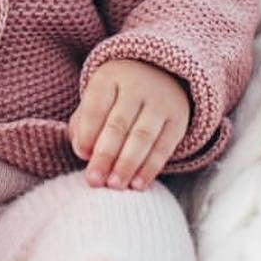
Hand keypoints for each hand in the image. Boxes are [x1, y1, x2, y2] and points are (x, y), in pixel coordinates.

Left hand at [69, 60, 190, 190]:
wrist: (159, 76)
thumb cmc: (115, 97)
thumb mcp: (96, 100)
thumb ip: (83, 125)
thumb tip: (83, 152)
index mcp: (109, 77)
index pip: (96, 106)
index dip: (88, 132)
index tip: (82, 155)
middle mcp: (137, 86)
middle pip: (119, 124)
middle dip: (105, 155)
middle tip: (94, 180)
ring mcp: (160, 102)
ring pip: (142, 136)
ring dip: (127, 164)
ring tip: (114, 185)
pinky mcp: (178, 119)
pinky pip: (164, 147)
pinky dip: (150, 168)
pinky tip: (137, 184)